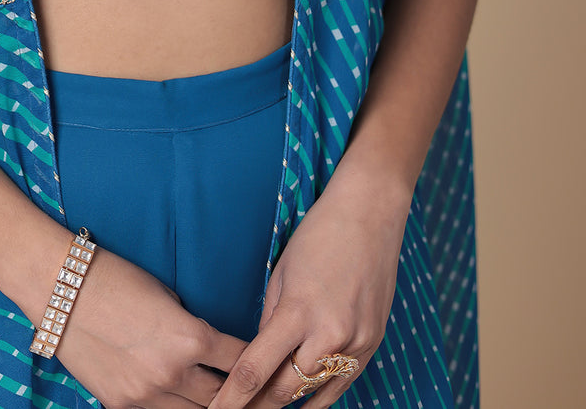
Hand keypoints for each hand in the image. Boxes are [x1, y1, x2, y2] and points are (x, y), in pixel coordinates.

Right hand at [57, 247, 247, 408]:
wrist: (62, 291)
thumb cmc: (116, 279)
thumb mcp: (166, 296)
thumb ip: (191, 327)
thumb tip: (209, 349)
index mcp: (190, 336)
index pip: (241, 361)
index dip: (256, 363)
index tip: (265, 364)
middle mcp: (173, 373)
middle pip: (223, 398)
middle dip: (237, 393)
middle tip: (249, 391)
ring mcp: (146, 395)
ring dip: (207, 404)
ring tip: (217, 398)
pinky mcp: (121, 406)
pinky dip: (172, 408)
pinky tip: (179, 400)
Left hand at [206, 174, 408, 406]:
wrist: (370, 215)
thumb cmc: (319, 236)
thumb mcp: (281, 274)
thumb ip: (270, 321)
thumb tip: (260, 357)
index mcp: (297, 311)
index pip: (255, 369)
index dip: (232, 398)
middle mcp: (329, 334)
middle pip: (285, 390)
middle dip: (257, 405)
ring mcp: (356, 343)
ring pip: (313, 393)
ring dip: (286, 403)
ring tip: (262, 407)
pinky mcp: (372, 345)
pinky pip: (341, 385)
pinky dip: (318, 397)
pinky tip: (301, 404)